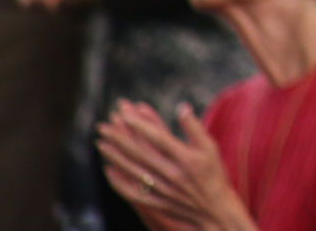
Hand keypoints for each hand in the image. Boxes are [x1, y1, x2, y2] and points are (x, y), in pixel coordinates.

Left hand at [97, 100, 252, 230]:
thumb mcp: (211, 147)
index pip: (158, 138)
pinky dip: (118, 182)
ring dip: (114, 157)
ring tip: (101, 144)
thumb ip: (195, 127)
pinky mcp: (156, 202)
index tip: (124, 115)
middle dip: (119, 139)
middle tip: (102, 127)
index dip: (141, 126)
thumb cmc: (214, 174)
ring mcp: (162, 189)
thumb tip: (181, 106)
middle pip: (140, 153)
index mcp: (186, 158)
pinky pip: (132, 192)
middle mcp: (172, 173)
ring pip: (132, 170)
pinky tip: (108, 170)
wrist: (215, 209)